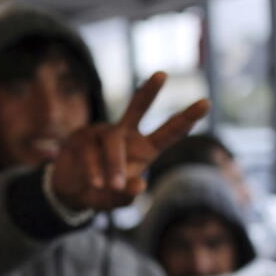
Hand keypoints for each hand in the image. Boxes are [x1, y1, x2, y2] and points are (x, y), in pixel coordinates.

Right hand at [51, 72, 209, 211]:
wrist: (69, 192)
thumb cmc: (100, 192)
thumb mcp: (115, 200)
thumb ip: (127, 197)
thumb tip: (138, 185)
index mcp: (144, 148)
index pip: (168, 132)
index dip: (185, 119)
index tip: (206, 103)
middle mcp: (125, 134)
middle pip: (137, 108)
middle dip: (149, 91)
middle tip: (162, 74)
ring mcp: (101, 133)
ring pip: (112, 139)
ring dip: (114, 164)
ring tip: (112, 186)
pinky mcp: (80, 137)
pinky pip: (90, 151)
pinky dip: (94, 170)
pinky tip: (96, 183)